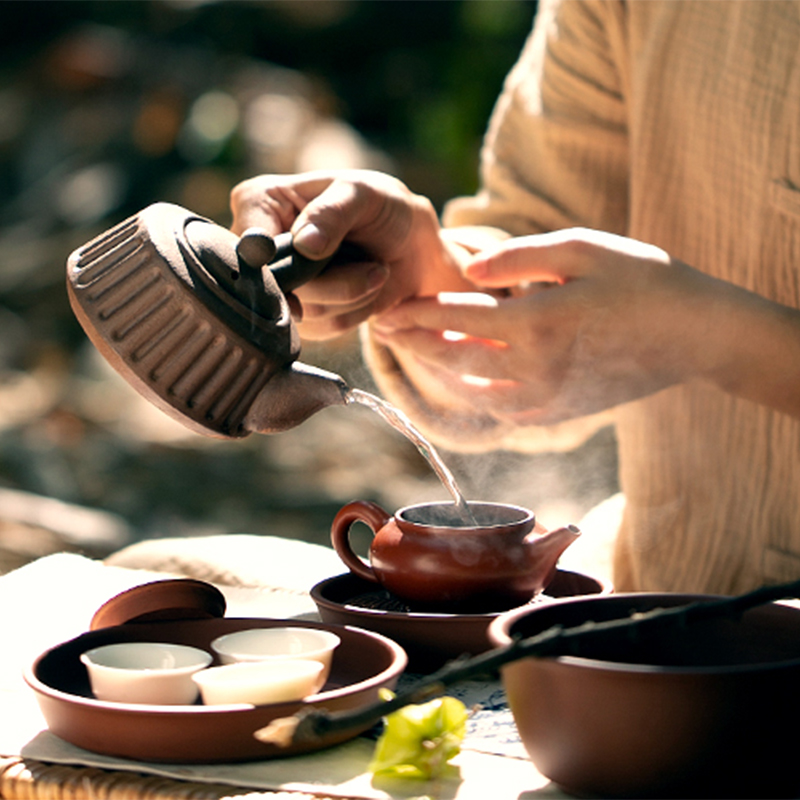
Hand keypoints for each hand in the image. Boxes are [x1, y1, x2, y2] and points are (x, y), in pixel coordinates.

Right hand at [230, 170, 471, 339]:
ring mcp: (281, 285)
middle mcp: (261, 249)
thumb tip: (304, 245)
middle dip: (337, 286)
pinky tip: (368, 290)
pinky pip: (322, 330)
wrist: (409, 242)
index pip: (251, 248)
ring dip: (352, 299)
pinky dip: (354, 315)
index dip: (281, 267)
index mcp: (259, 204)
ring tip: (376, 271)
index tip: (317, 264)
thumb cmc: (382, 205)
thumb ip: (332, 214)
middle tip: (376, 268)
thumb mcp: (361, 194)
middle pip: (281, 289)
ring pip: (306, 316)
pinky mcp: (302, 314)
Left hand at [370, 228, 713, 424]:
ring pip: (471, 392)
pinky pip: (499, 409)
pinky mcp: (557, 414)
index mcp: (538, 323)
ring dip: (436, 371)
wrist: (695, 336)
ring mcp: (545, 399)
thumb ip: (518, 258)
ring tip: (413, 350)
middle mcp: (535, 370)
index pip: (456, 320)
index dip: (416, 314)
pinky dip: (471, 392)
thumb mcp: (582, 249)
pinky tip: (459, 375)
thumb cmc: (641, 282)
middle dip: (413, 344)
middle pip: (453, 360)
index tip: (386, 309)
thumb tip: (466, 269)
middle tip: (382, 329)